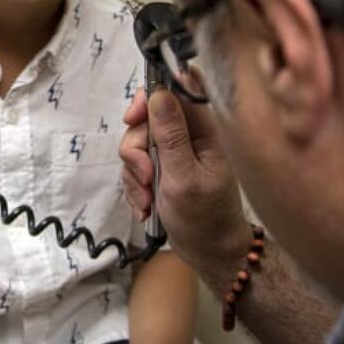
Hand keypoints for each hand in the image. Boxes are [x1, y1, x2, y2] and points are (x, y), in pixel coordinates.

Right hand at [119, 88, 251, 275]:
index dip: (151, 96)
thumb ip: (170, 135)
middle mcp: (187, 136)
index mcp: (203, 130)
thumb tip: (159, 93)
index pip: (176, 89)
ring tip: (148, 200)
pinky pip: (134, 168)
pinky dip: (135, 188)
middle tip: (146, 176)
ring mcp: (172, 154)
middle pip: (146, 120)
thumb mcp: (184, 177)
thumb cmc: (206, 219)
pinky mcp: (160, 171)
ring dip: (135, 175)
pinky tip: (147, 207)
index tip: (133, 118)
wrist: (209, 254)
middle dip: (136, 150)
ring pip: (135, 145)